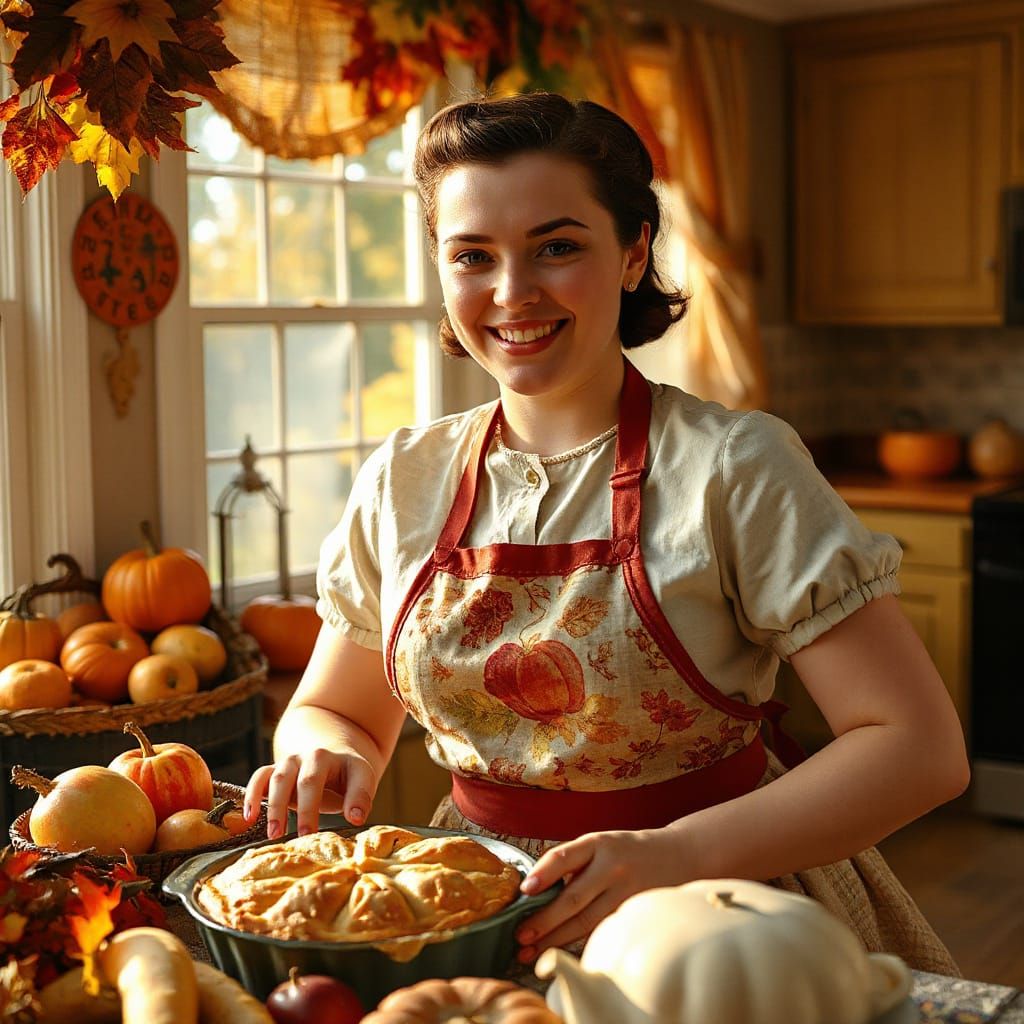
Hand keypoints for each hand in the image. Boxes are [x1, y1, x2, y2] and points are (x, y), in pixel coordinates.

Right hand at [243, 748, 377, 838]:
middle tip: (303, 837)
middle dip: (303, 810)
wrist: (330, 755)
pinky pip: (259, 778)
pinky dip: (252, 795)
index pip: (323, 781)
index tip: (331, 827)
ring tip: (275, 834)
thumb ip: (360, 796)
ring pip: (277, 779)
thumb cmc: (347, 774)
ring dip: (274, 807)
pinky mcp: (274, 771)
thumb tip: (356, 817)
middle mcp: (308, 756)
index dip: (318, 805)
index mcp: (330, 758)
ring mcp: (288, 762)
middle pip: (304, 781)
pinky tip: (250, 817)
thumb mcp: (361, 779)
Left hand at [513, 827, 687, 961]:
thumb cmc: (624, 851)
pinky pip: (601, 931)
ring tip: (531, 952)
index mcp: (598, 843)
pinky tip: (560, 952)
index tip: (524, 891)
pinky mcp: (634, 914)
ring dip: (556, 940)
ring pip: (586, 922)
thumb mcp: (599, 843)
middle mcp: (612, 867)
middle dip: (544, 921)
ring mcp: (625, 893)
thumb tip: (532, 892)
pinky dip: (578, 944)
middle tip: (521, 936)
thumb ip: (572, 861)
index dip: (543, 874)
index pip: (565, 857)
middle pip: (574, 899)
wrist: (676, 856)